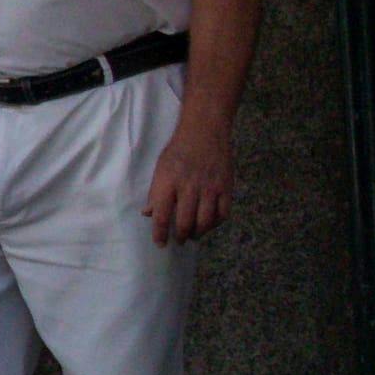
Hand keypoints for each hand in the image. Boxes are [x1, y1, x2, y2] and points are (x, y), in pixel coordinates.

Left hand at [147, 124, 234, 245]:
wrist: (205, 131)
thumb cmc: (179, 150)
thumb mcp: (160, 168)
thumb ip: (155, 192)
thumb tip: (148, 213)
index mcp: (168, 183)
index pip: (161, 216)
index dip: (160, 234)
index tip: (160, 243)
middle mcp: (188, 188)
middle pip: (184, 222)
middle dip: (180, 236)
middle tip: (179, 240)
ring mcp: (209, 189)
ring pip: (204, 222)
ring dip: (198, 233)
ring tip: (194, 235)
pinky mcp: (225, 188)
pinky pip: (222, 214)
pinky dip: (216, 223)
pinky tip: (210, 224)